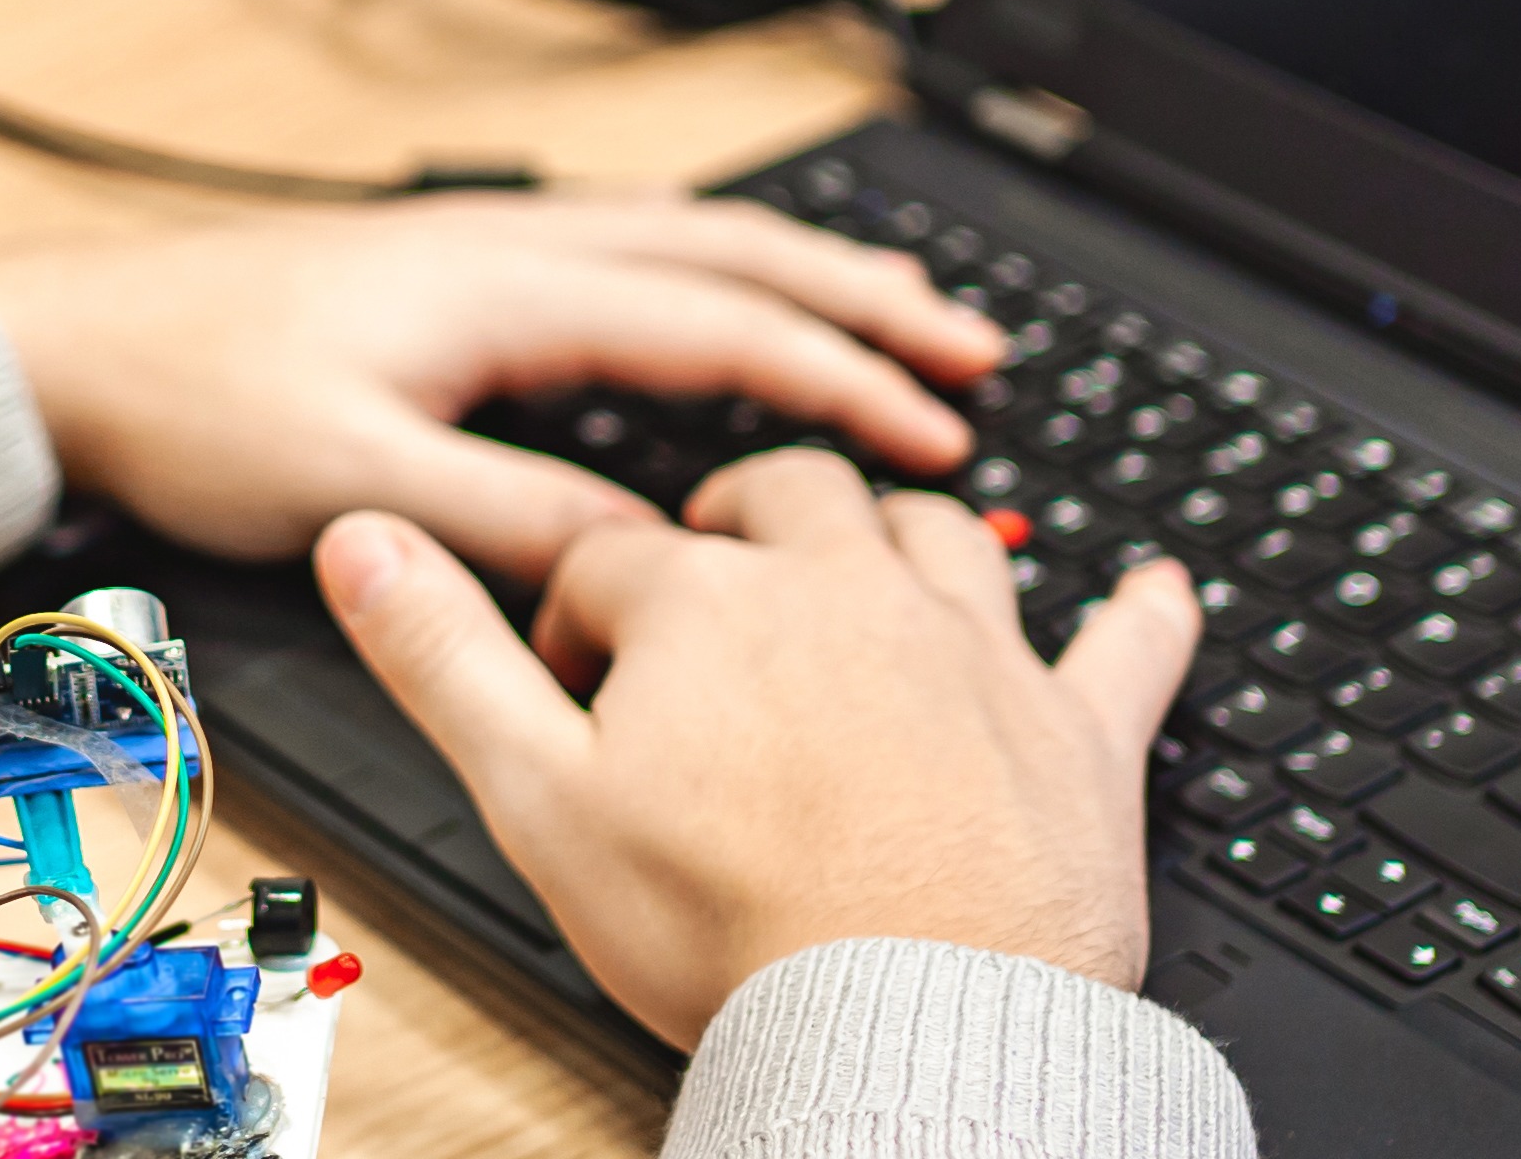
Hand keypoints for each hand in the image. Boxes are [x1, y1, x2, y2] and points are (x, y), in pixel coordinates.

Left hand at [0, 194, 1001, 580]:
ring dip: (804, 280)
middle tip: (979, 346)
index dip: (841, 377)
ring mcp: (488, 246)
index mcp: (506, 288)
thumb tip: (646, 560)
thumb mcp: (357, 486)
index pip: (720, 325)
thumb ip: (506, 520)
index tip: (939, 426)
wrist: (77, 343)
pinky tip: (743, 304)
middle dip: (865, 301)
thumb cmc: (195, 406)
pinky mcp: (458, 266)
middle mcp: (513, 245)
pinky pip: (636, 253)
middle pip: (732, 258)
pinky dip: (725, 278)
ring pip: (690, 245)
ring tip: (905, 318)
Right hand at [315, 450, 1200, 1046]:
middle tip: (717, 574)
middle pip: (793, 498)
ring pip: (940, 535)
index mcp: (712, 603)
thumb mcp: (536, 794)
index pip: (621, 558)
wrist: (903, 1022)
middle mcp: (850, 593)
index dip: (583, 612)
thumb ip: (444, 655)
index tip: (578, 683)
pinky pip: (1128, 646)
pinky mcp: (1074, 732)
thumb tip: (361, 538)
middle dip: (743, 518)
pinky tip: (1159, 590)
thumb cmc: (726, 925)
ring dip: (903, 534)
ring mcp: (972, 654)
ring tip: (877, 561)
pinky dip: (1143, 616)